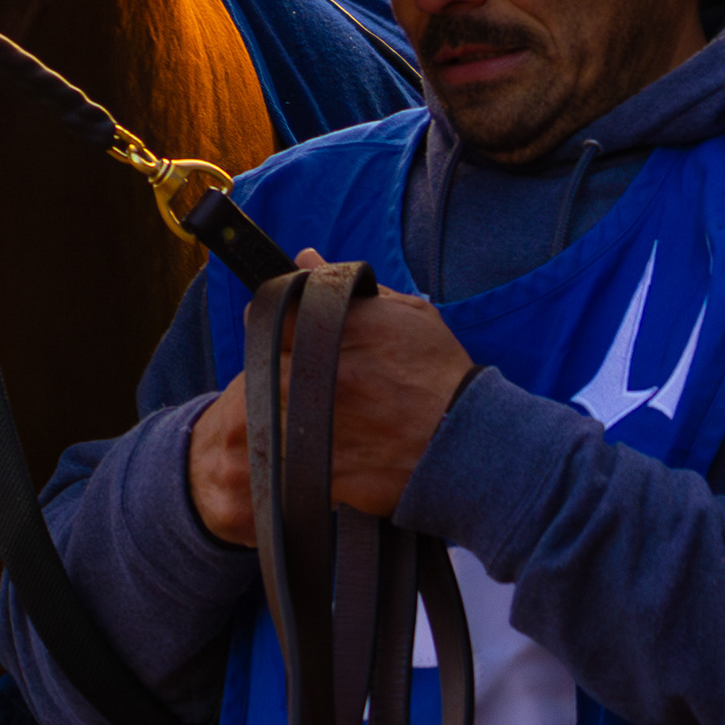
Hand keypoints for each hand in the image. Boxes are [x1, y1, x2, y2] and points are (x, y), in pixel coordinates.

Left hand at [184, 253, 477, 545]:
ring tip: (313, 414)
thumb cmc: (438, 374)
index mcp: (339, 331)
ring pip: (260, 413)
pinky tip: (321, 444)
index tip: (279, 330)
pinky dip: (289, 450)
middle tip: (303, 379)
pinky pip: (278, 455)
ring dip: (275, 411)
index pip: (268, 314)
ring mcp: (311, 425)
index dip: (268, 322)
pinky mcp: (311, 467)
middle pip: (258, 367)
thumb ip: (345, 286)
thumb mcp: (404, 314)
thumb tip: (302, 257)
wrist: (466, 444)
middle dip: (271, 370)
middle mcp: (319, 376)